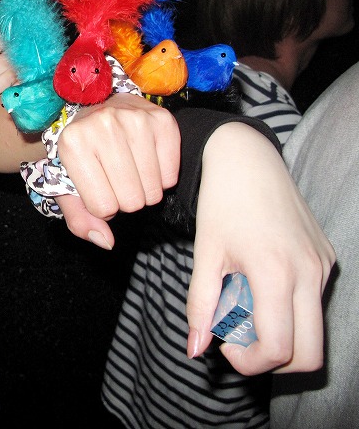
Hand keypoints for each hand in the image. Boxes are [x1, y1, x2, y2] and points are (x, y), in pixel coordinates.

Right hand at [0, 36, 15, 96]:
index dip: (0, 42)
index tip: (5, 38)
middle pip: (2, 63)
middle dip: (10, 53)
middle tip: (12, 50)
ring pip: (9, 76)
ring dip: (14, 67)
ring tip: (13, 63)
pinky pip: (10, 89)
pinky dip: (15, 80)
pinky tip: (14, 76)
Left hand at [56, 93, 179, 245]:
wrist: (98, 107)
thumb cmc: (83, 153)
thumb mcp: (67, 187)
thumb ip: (79, 219)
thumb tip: (106, 241)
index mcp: (73, 143)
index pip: (102, 206)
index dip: (102, 206)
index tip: (97, 187)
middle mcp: (103, 125)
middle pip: (131, 200)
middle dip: (125, 200)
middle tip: (116, 179)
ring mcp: (135, 119)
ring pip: (153, 191)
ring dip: (143, 189)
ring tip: (130, 169)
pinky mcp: (162, 119)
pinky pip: (171, 176)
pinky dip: (161, 176)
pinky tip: (146, 160)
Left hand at [186, 122, 334, 374]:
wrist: (247, 160)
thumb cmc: (221, 204)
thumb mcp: (205, 254)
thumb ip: (201, 305)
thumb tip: (195, 349)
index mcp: (276, 273)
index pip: (279, 349)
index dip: (250, 362)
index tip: (224, 344)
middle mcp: (310, 273)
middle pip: (310, 355)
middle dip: (273, 360)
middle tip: (239, 337)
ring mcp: (323, 266)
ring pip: (314, 330)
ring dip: (280, 332)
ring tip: (244, 301)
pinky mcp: (327, 258)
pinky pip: (314, 302)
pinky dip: (289, 308)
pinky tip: (259, 282)